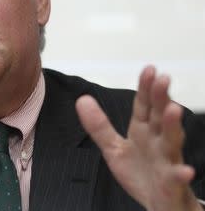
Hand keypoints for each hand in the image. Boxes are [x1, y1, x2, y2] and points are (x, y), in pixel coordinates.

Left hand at [76, 66, 201, 210]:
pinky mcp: (171, 183)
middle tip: (162, 79)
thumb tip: (82, 100)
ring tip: (174, 109)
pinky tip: (185, 170)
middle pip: (159, 117)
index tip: (149, 69)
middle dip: (160, 98)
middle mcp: (157, 141)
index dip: (145, 88)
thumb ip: (99, 125)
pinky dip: (180, 174)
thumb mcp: (113, 148)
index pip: (143, 105)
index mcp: (143, 131)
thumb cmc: (139, 172)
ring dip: (173, 126)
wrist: (157, 202)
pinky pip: (176, 178)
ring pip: (172, 141)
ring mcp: (166, 161)